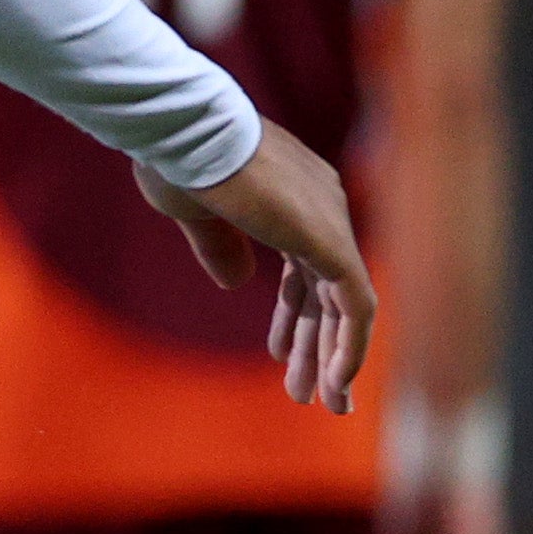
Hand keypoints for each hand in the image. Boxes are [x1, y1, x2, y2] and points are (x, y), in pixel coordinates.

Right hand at [134, 122, 373, 411]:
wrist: (184, 129)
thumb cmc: (177, 159)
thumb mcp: (194, 213)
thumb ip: (220, 248)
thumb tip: (236, 284)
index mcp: (294, 198)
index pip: (306, 269)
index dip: (293, 315)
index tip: (281, 354)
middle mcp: (325, 209)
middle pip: (327, 292)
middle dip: (318, 346)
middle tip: (309, 393)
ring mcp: (332, 224)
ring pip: (345, 306)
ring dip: (333, 357)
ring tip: (325, 404)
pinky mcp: (332, 242)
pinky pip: (356, 307)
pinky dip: (349, 347)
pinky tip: (336, 382)